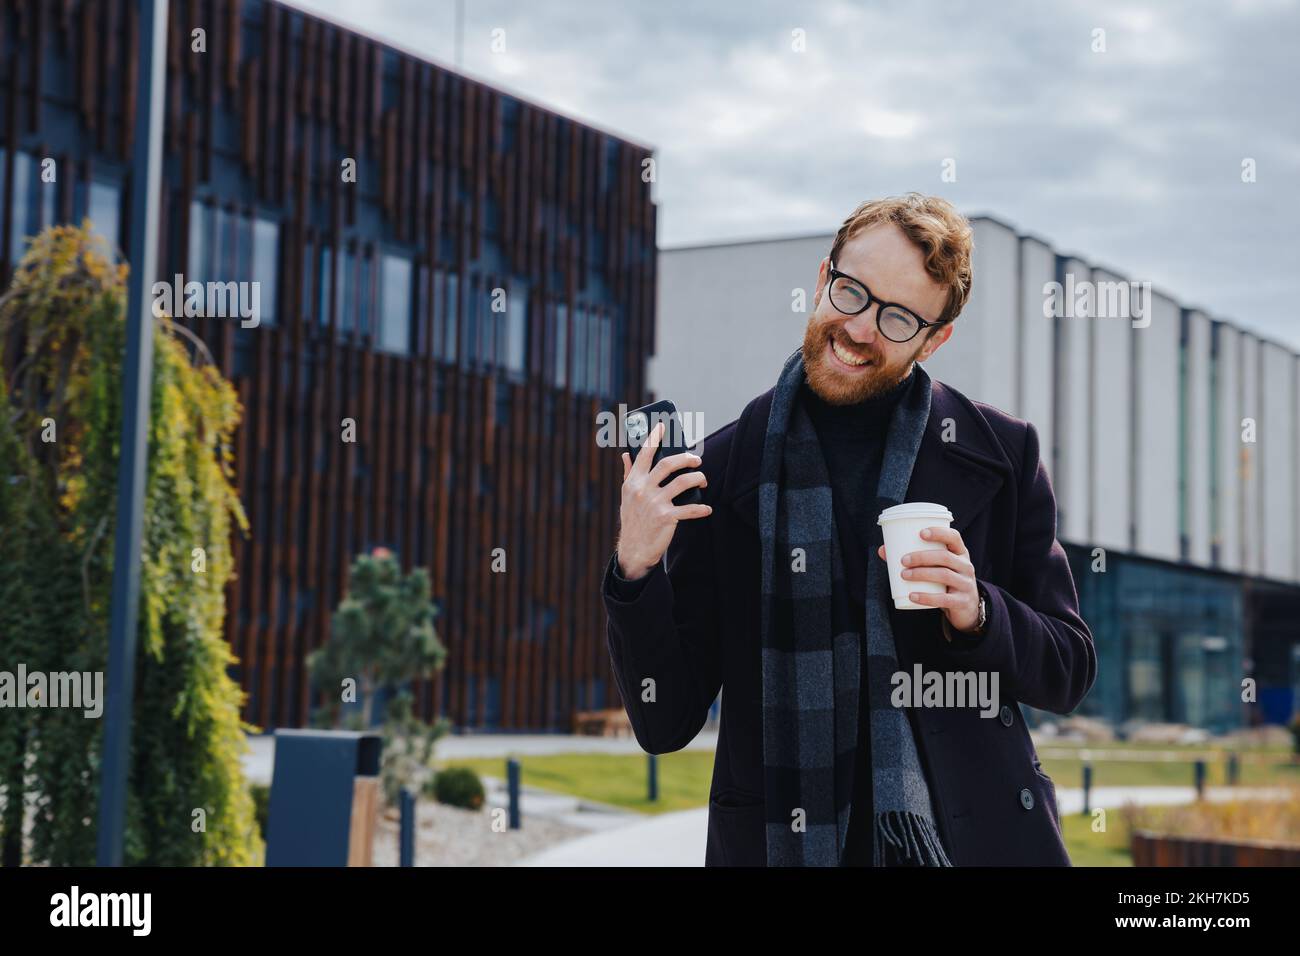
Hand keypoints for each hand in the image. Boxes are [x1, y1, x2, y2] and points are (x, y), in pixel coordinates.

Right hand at [616, 421, 711, 579]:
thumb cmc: (632, 519)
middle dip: (686, 458)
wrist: (634, 549)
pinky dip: (701, 508)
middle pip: (668, 464)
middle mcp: (643, 490)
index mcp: (633, 482)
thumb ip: (628, 474)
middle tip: (696, 459)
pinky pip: (689, 509)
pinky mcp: (667, 517)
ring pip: (683, 482)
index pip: (644, 454)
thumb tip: (625, 454)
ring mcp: (655, 503)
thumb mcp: (626, 496)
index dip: (654, 438)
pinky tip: (707, 508)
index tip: (663, 425)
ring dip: (698, 478)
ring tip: (703, 479)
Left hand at [876, 525, 980, 634]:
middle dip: (922, 556)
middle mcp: (966, 566)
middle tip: (903, 560)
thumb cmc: (945, 581)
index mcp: (960, 553)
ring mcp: (966, 584)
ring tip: (904, 575)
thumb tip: (883, 550)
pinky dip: (926, 597)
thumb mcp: (936, 567)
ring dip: (921, 574)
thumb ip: (913, 558)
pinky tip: (912, 596)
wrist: (966, 608)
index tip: (921, 533)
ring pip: (944, 575)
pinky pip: (944, 599)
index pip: (954, 537)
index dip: (939, 533)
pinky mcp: (961, 601)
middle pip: (945, 557)